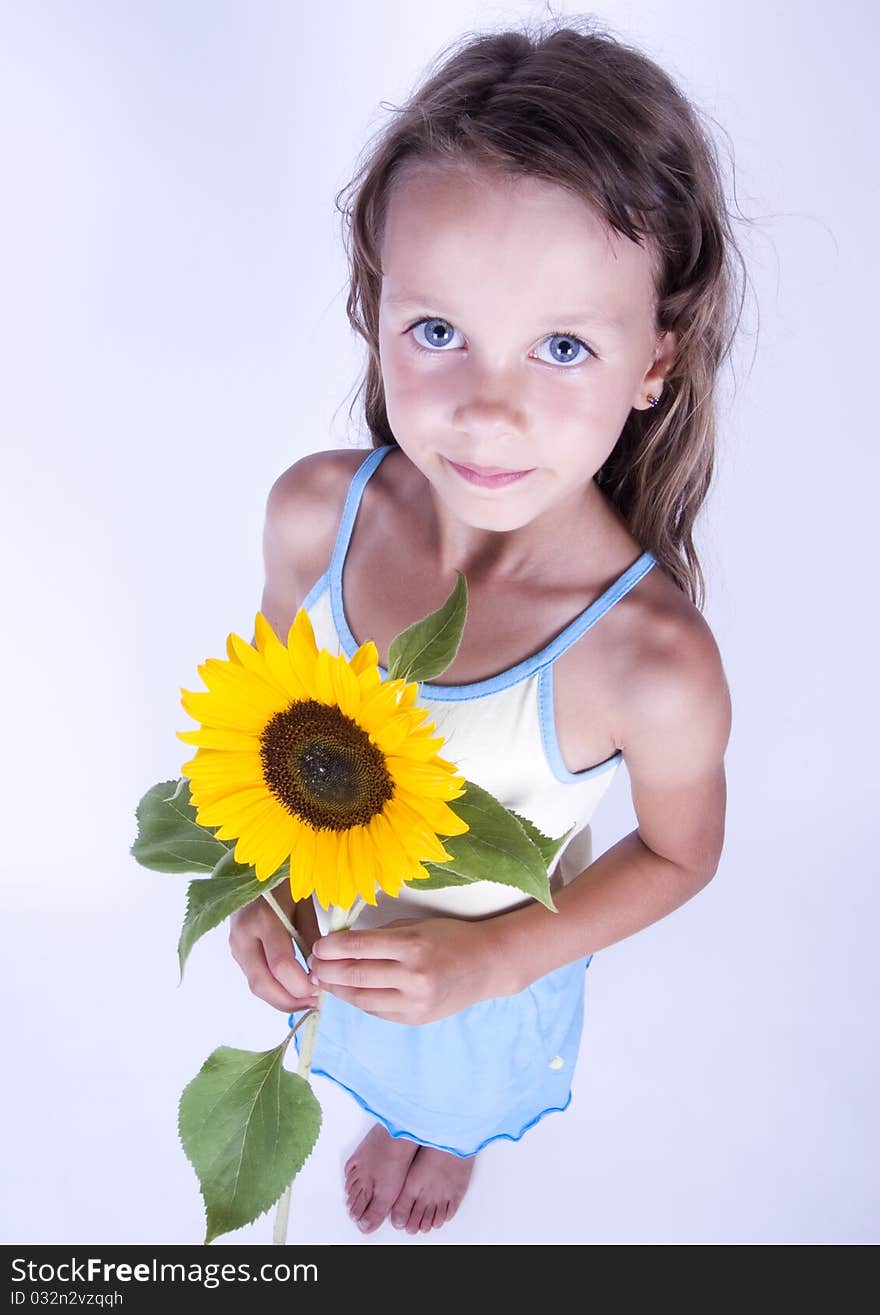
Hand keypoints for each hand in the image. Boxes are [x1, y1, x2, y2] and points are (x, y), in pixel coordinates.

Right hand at [229, 894, 319, 1013]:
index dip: (301, 983)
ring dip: (281, 1000)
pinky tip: (292, 990)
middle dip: (290, 1001)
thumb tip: (322, 970)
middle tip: (314, 1003)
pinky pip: (254, 978)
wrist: (248, 872)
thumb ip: (312, 936)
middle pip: (263, 983)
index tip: (321, 986)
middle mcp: (244, 936)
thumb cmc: (283, 883)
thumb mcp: (303, 904)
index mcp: (264, 919)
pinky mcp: (235, 951)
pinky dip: (273, 990)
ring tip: (306, 1001)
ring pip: (255, 986)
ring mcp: (235, 945)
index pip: (281, 965)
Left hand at [307, 916, 503, 1024]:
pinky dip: (358, 1001)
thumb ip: (381, 936)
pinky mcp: (415, 1018)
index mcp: (412, 945)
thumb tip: (341, 944)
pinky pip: (376, 1011)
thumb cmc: (449, 937)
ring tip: (322, 980)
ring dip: (336, 989)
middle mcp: (413, 975)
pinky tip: (347, 991)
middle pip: (355, 975)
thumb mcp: (416, 926)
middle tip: (312, 965)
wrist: (486, 965)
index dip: (331, 948)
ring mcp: (414, 1001)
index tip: (317, 946)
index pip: (359, 947)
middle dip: (327, 970)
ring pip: (362, 998)